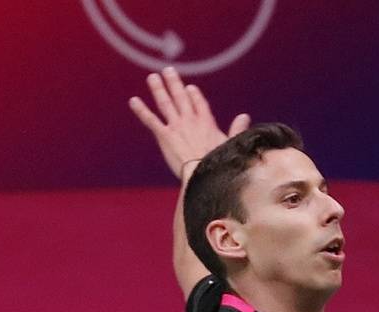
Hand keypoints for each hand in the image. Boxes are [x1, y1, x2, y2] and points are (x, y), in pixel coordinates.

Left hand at [128, 68, 250, 180]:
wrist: (203, 172)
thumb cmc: (219, 163)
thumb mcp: (231, 144)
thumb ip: (237, 129)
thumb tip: (245, 116)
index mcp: (206, 122)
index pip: (199, 104)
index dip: (194, 96)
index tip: (190, 87)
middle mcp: (190, 120)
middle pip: (180, 97)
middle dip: (174, 83)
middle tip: (168, 70)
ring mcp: (176, 126)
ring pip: (165, 103)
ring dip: (158, 89)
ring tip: (152, 77)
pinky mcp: (164, 136)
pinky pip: (151, 120)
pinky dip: (141, 110)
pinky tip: (133, 101)